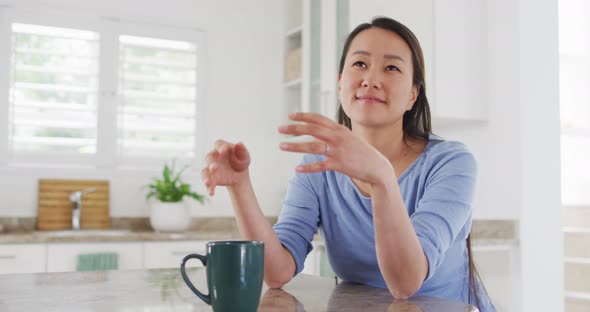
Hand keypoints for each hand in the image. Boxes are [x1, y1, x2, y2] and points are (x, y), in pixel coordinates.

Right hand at [201, 140, 250, 195]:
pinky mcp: (211, 178)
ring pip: (205, 171)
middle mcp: (213, 157)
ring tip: (208, 183)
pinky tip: (211, 193)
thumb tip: (239, 143)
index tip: (224, 152)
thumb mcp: (244, 156)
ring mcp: (210, 168)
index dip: (220, 147)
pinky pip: (207, 182)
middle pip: (209, 158)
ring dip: (206, 177)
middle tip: (214, 168)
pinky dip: (209, 187)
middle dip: (211, 163)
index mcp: (222, 148)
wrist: (239, 174)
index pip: (218, 144)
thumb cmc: (241, 161)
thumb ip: (242, 150)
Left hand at [278, 112, 393, 185]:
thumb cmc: (360, 151)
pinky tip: (297, 168)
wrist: (377, 166)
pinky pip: (320, 165)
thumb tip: (314, 132)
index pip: (318, 118)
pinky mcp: (340, 164)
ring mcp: (338, 150)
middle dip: (294, 129)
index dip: (303, 116)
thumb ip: (332, 133)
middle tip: (280, 129)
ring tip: (281, 146)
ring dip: (295, 146)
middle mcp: (338, 137)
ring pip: (312, 146)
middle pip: (312, 130)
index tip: (290, 116)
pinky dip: (308, 167)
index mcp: (339, 128)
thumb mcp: (347, 137)